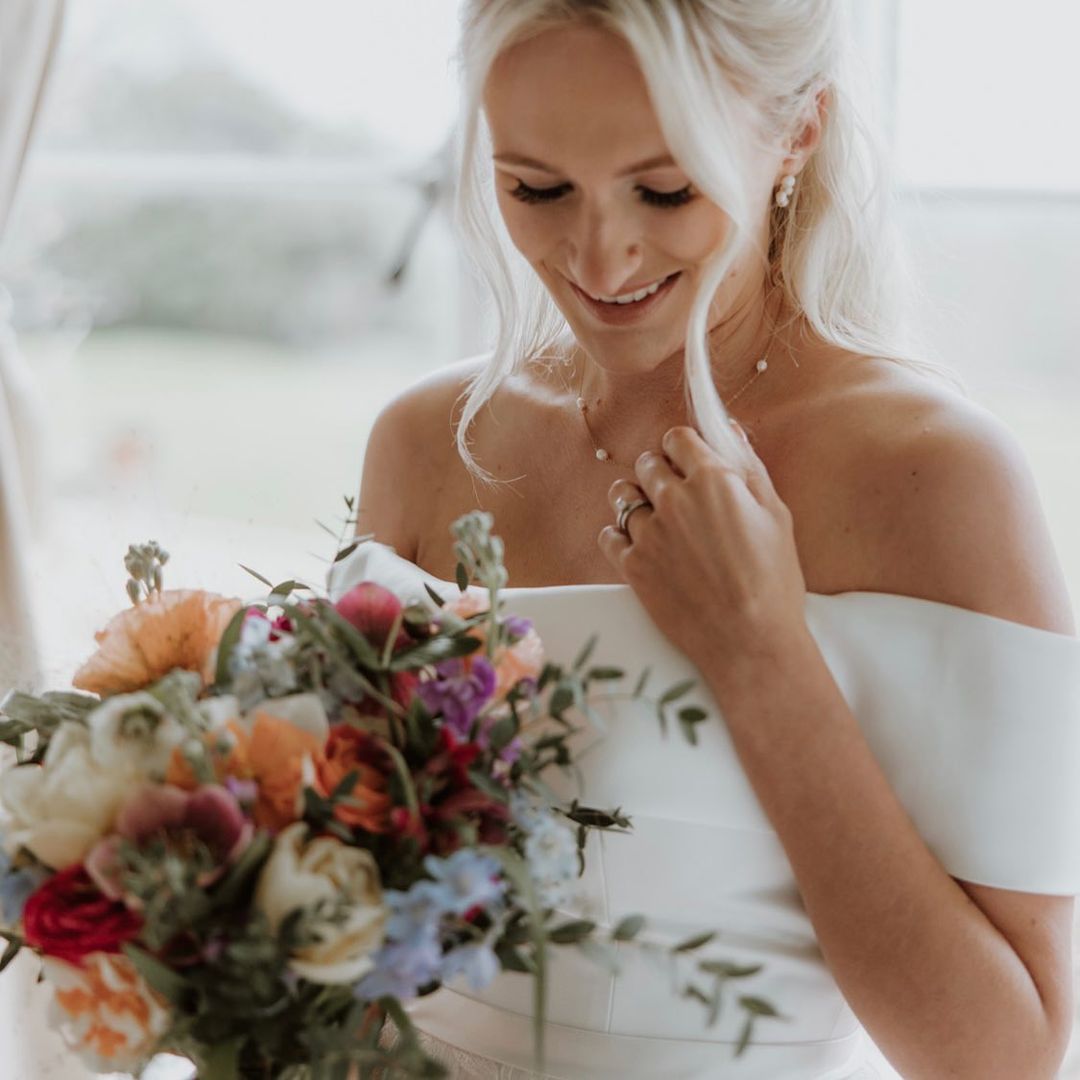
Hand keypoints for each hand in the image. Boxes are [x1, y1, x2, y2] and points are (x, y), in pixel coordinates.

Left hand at [597, 421, 807, 674]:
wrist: (750, 643)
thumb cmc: (773, 581)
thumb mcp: (776, 516)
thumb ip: (749, 468)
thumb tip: (731, 431)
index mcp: (712, 480)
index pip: (677, 438)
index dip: (683, 449)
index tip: (689, 464)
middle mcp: (674, 500)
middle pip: (647, 463)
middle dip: (660, 473)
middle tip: (678, 498)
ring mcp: (648, 533)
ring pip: (622, 495)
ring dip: (635, 501)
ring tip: (656, 523)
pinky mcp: (631, 566)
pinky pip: (609, 535)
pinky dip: (620, 538)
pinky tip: (642, 549)